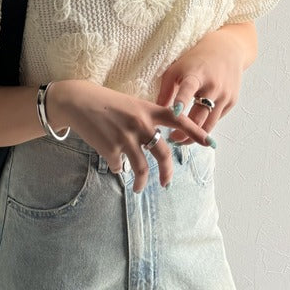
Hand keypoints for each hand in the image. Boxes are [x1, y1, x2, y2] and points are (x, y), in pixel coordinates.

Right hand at [46, 79, 214, 192]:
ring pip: (141, 168)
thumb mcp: (130, 104)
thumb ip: (147, 119)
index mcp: (148, 110)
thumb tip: (158, 144)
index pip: (179, 120)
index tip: (210, 144)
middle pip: (163, 154)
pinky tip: (112, 164)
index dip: (196, 132)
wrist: (78, 101)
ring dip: (141, 182)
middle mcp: (140, 123)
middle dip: (167, 172)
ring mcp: (126, 137)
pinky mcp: (110, 148)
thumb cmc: (105, 102)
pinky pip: (118, 167)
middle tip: (167, 183)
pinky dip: (117, 168)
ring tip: (138, 188)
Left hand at [156, 27, 245, 145]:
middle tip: (172, 139)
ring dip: (195, 135)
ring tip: (181, 140)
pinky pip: (217, 119)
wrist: (226, 50)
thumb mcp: (176, 69)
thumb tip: (156, 112)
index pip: (188, 89)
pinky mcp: (231, 101)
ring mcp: (224, 95)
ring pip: (210, 123)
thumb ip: (166, 90)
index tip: (175, 113)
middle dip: (186, 131)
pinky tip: (195, 129)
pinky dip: (206, 125)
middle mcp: (212, 86)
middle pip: (199, 115)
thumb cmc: (195, 60)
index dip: (182, 101)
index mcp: (196, 75)